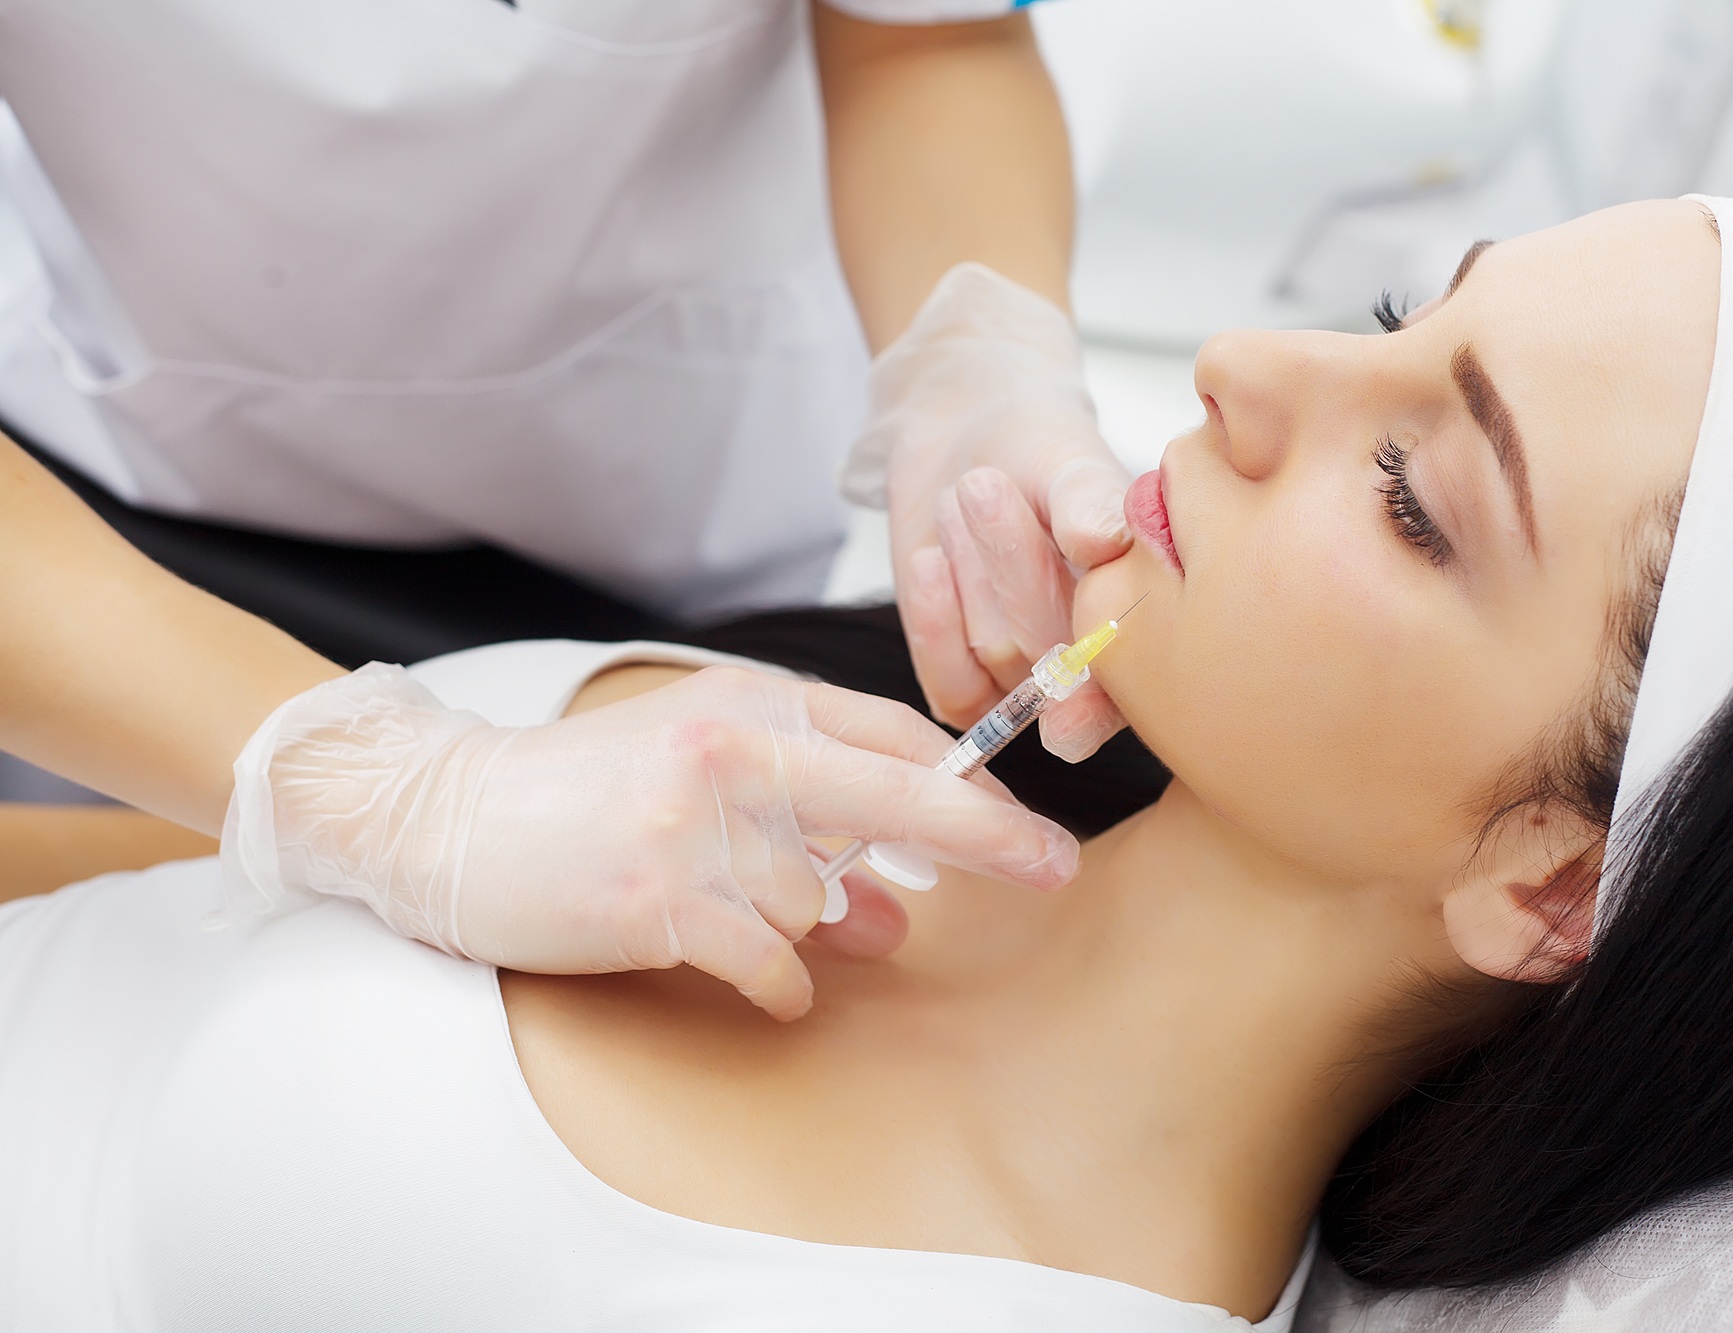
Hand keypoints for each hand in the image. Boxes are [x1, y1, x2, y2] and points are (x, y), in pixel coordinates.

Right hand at [222, 663, 1078, 1019]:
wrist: (450, 816)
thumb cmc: (586, 792)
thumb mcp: (699, 770)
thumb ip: (802, 821)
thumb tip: (895, 908)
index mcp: (747, 705)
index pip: (890, 738)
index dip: (970, 785)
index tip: (1028, 827)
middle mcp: (729, 754)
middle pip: (894, 798)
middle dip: (986, 837)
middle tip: (1054, 868)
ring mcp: (693, 825)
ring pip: (818, 899)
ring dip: (816, 929)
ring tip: (769, 926)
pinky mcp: (657, 896)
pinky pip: (767, 957)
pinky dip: (780, 980)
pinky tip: (766, 981)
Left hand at [841, 263, 1131, 761]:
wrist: (966, 439)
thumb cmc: (1038, 447)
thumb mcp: (1070, 461)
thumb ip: (1090, 504)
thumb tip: (1105, 541)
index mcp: (1149, 622)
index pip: (1126, 693)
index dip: (1098, 699)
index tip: (1071, 676)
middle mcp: (1095, 670)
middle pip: (1050, 662)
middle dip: (1015, 568)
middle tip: (986, 484)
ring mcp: (1028, 683)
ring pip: (994, 656)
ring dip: (973, 570)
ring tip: (972, 498)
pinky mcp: (966, 682)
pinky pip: (951, 686)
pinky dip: (935, 619)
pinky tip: (933, 558)